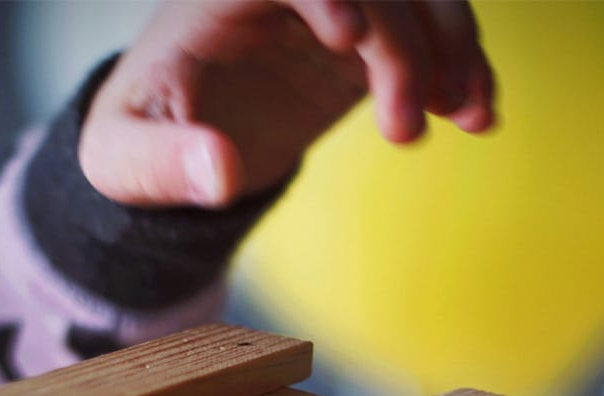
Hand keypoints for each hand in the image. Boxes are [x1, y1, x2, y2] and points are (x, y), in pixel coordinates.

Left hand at [79, 0, 494, 207]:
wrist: (177, 145)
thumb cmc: (141, 141)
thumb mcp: (126, 162)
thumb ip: (165, 163)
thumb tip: (217, 171)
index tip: (350, 40)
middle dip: (402, 46)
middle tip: (405, 132)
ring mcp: (335, 10)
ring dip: (453, 47)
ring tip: (471, 116)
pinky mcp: (368, 44)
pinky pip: (429, 36)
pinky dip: (461, 67)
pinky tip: (476, 115)